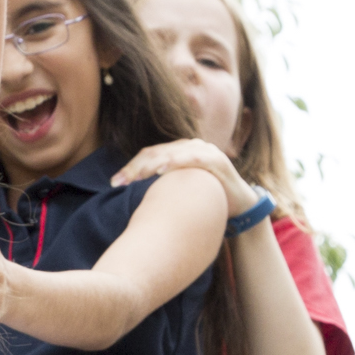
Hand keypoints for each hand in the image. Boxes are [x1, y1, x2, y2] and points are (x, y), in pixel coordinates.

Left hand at [117, 136, 261, 204]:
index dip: (130, 168)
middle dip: (134, 168)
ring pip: (170, 154)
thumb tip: (131, 201)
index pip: (149, 156)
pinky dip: (176, 162)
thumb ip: (161, 190)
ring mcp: (204, 151)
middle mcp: (189, 147)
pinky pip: (193, 158)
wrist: (240, 206)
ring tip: (133, 177)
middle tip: (117, 182)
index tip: (114, 183)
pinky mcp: (216, 160)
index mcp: (177, 153)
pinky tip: (160, 170)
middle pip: (155, 153)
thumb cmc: (206, 200)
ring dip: (149, 165)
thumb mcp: (179, 193)